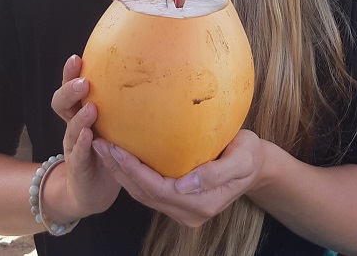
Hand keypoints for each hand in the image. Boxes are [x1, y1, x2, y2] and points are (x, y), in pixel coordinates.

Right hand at [50, 54, 121, 217]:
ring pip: (69, 128)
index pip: (72, 89)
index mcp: (81, 113)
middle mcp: (73, 127)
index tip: (77, 58)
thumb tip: (154, 75)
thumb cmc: (109, 150)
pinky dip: (82, 144)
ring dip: (79, 117)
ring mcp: (73, 147)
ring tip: (91, 108)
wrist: (92, 190)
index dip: (70, 74)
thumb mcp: (116, 125)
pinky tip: (89, 137)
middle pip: (61, 103)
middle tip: (84, 82)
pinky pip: (78, 154)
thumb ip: (125, 105)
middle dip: (70, 90)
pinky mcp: (78, 166)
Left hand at [92, 130, 264, 227]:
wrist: (256, 166)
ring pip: (143, 194)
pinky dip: (132, 174)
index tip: (116, 148)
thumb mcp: (241, 159)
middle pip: (145, 193)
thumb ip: (215, 173)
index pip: (158, 189)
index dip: (134, 170)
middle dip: (119, 170)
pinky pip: (149, 190)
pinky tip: (120, 155)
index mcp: (201, 203)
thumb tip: (185, 184)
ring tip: (102, 148)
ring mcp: (182, 209)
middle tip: (99, 144)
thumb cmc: (250, 156)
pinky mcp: (177, 200)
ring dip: (121, 173)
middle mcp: (188, 212)